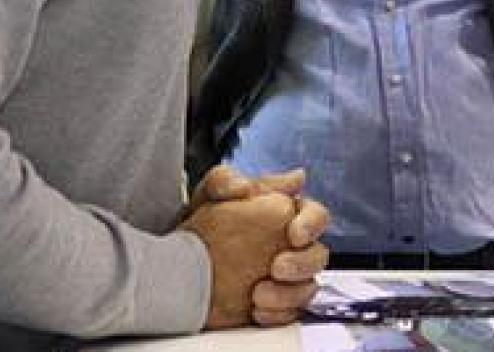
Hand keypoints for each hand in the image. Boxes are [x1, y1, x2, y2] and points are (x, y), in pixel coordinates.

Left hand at [185, 165, 331, 327]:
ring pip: (308, 288)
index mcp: (283, 214)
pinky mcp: (275, 304)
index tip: (294, 234)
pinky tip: (256, 311)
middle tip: (276, 268)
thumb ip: (230, 179)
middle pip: (318, 255)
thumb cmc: (198, 224)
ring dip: (289, 294)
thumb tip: (263, 183)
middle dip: (302, 264)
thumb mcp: (208, 195)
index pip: (316, 215)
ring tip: (259, 294)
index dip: (312, 224)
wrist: (175, 264)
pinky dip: (277, 314)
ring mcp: (285, 278)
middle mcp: (290, 246)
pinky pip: (289, 313)